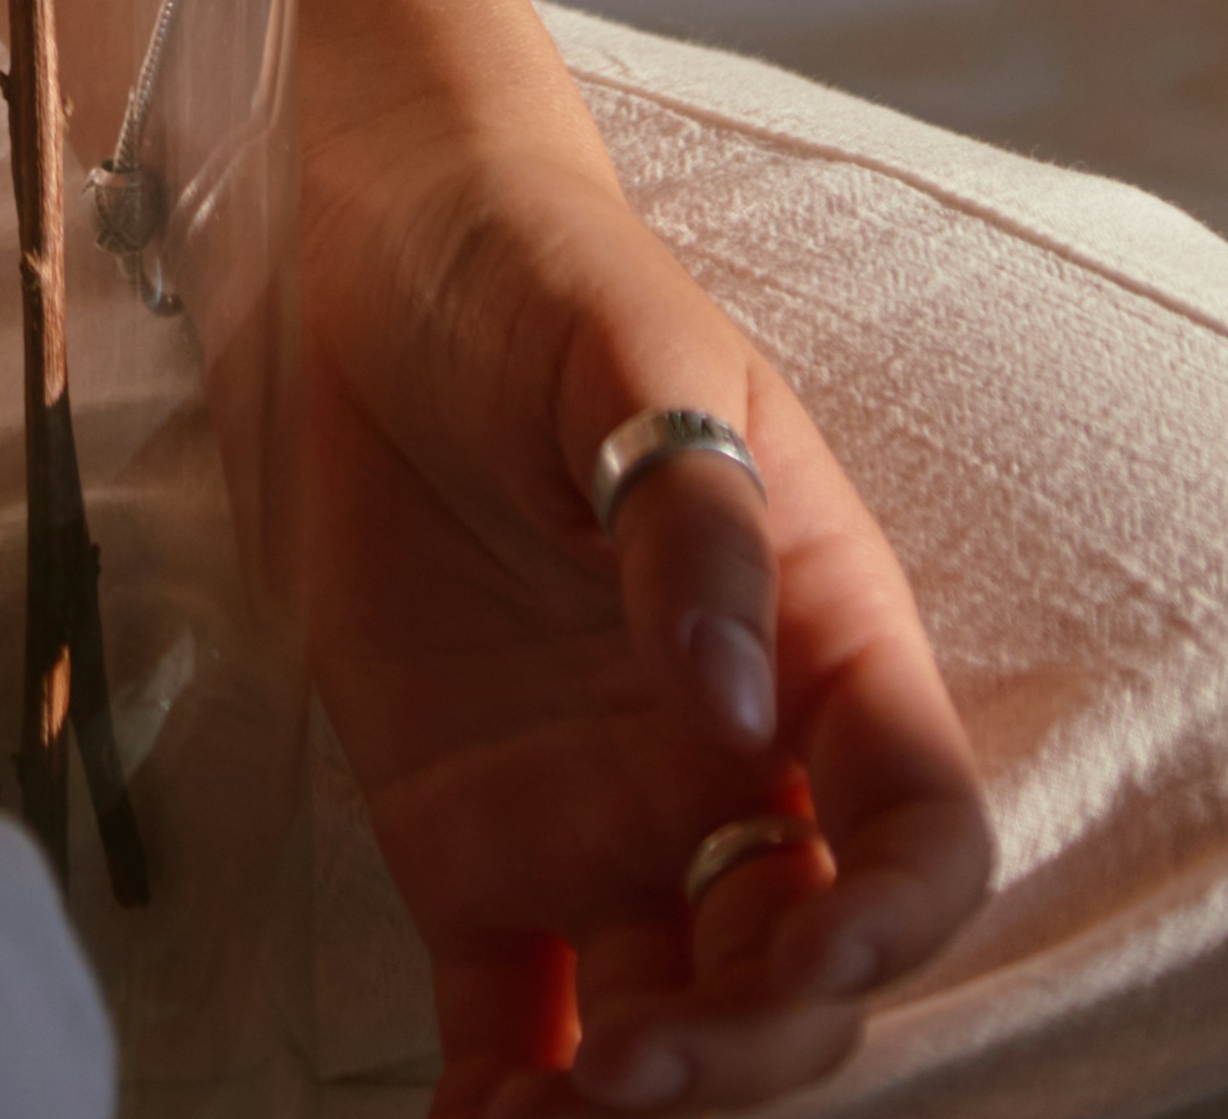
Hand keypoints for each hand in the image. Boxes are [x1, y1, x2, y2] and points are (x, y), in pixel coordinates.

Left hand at [300, 92, 994, 1113]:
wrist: (369, 248)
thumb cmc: (537, 278)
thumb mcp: (630, 352)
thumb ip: (684, 521)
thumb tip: (726, 703)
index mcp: (816, 650)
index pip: (913, 835)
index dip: (890, 918)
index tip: (809, 949)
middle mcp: (727, 764)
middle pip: (791, 959)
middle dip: (743, 1040)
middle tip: (635, 1067)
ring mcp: (598, 813)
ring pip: (663, 1010)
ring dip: (629, 1091)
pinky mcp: (467, 836)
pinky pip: (506, 998)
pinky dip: (500, 1086)